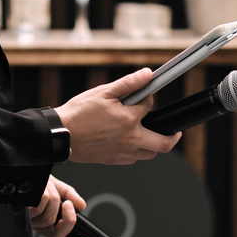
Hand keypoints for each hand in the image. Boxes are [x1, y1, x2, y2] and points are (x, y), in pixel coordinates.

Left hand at [29, 175, 88, 236]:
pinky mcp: (21, 212)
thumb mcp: (58, 186)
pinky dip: (44, 193)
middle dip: (67, 217)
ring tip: (49, 185)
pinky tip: (42, 186)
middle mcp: (38, 224)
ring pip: (48, 218)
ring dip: (53, 198)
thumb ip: (70, 195)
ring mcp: (29, 220)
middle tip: (68, 203)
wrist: (26, 171)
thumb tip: (82, 206)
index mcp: (48, 222)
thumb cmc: (40, 180)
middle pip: (56, 234)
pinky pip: (38, 207)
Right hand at [55, 68, 181, 164]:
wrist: (62, 134)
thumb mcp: (103, 92)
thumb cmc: (78, 113)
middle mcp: (130, 139)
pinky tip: (127, 141)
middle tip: (174, 132)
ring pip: (149, 154)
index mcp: (129, 120)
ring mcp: (123, 153)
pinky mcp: (114, 161)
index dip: (147, 99)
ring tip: (147, 133)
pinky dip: (135, 151)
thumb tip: (147, 75)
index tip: (143, 96)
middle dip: (172, 137)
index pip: (149, 107)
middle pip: (164, 144)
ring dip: (152, 144)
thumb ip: (128, 84)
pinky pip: (133, 159)